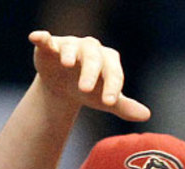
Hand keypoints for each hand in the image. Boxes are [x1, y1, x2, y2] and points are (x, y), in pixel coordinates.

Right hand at [29, 30, 150, 122]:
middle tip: (85, 89)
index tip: (110, 102)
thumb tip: (146, 114)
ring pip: (71, 47)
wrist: (64, 86)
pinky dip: (42, 38)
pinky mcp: (50, 47)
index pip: (113, 73)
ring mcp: (70, 46)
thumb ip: (124, 106)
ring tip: (67, 64)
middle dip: (90, 72)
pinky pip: (47, 40)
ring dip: (70, 54)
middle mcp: (90, 50)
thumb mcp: (105, 99)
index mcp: (108, 61)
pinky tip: (37, 38)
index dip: (112, 86)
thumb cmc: (90, 90)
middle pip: (93, 58)